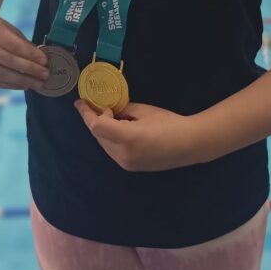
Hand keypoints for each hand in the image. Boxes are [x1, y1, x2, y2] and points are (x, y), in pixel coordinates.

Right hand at [0, 10, 49, 90]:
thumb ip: (22, 44)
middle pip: (6, 61)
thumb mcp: (8, 29)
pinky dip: (10, 85)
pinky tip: (23, 85)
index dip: (30, 55)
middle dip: (29, 70)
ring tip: (37, 83)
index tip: (45, 61)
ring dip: (21, 81)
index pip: (12, 45)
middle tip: (45, 75)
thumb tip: (40, 63)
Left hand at [74, 99, 201, 171]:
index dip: (86, 113)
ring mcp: (126, 164)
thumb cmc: (170, 123)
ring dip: (102, 130)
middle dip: (94, 120)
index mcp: (128, 137)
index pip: (97, 126)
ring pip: (103, 144)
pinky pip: (112, 151)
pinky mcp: (129, 167)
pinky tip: (118, 128)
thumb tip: (109, 110)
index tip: (81, 102)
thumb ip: (123, 110)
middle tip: (96, 105)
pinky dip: (110, 138)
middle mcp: (123, 154)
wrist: (189, 145)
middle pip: (97, 135)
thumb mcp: (144, 110)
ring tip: (109, 115)